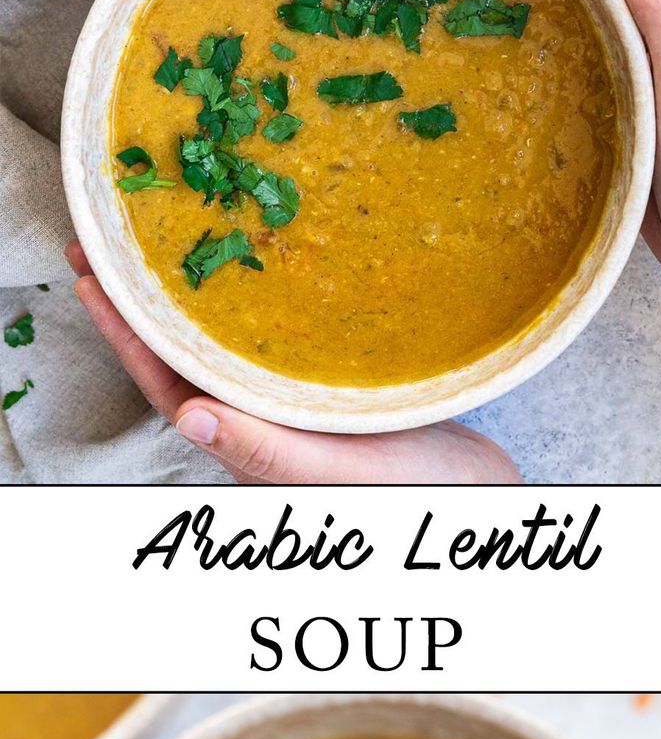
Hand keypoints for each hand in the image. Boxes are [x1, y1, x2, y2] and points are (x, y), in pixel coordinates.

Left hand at [65, 245, 520, 483]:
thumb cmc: (420, 494)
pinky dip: (246, 307)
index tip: (93, 275)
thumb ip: (268, 453)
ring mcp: (293, 413)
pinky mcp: (326, 397)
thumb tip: (188, 416)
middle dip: (145, 306)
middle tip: (110, 240)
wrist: (488, 497)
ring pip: (223, 350)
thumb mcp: (342, 473)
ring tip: (166, 245)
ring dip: (189, 301)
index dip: (128, 335)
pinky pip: (269, 346)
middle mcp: (263, 429)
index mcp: (252, 449)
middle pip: (184, 361)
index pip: (170, 388)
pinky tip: (255, 270)